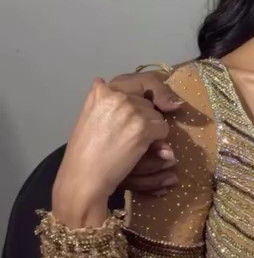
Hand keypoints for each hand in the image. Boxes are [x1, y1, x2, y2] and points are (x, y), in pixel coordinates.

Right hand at [54, 78, 173, 213]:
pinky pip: (163, 129)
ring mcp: (131, 110)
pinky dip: (157, 140)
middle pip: (149, 99)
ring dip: (150, 128)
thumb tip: (101, 80)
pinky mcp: (143, 126)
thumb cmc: (84, 152)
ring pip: (157, 115)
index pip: (139, 79)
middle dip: (146, 114)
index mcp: (102, 90)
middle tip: (129, 132)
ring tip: (127, 143)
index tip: (165, 102)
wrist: (83, 178)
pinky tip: (137, 149)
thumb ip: (101, 99)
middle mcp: (117, 95)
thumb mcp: (90, 116)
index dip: (154, 89)